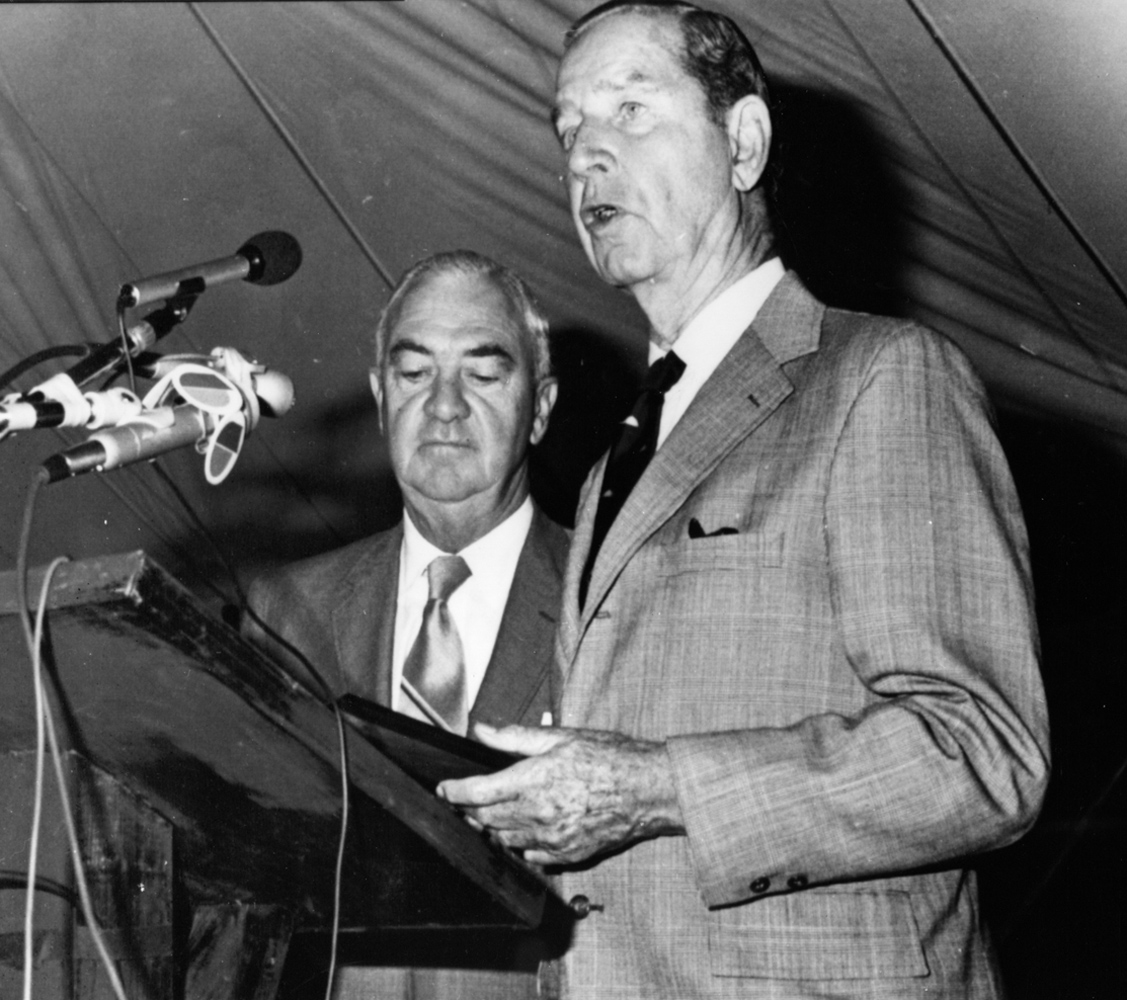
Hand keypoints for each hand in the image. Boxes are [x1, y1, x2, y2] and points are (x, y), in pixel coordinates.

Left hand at [436, 723, 684, 865]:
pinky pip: (532, 856)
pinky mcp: (568, 854)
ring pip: (506, 839)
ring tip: (491, 816)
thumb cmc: (609, 758)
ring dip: (494, 828)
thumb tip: (482, 730)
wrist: (647, 789)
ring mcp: (552, 838)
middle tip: (466, 801)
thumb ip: (516, 737)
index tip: (444, 790)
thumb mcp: (561, 737)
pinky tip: (525, 832)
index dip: (454, 792)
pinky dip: (521, 845)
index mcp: (533, 781)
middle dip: (472, 810)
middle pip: (487, 819)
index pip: (477, 793)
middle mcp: (538, 814)